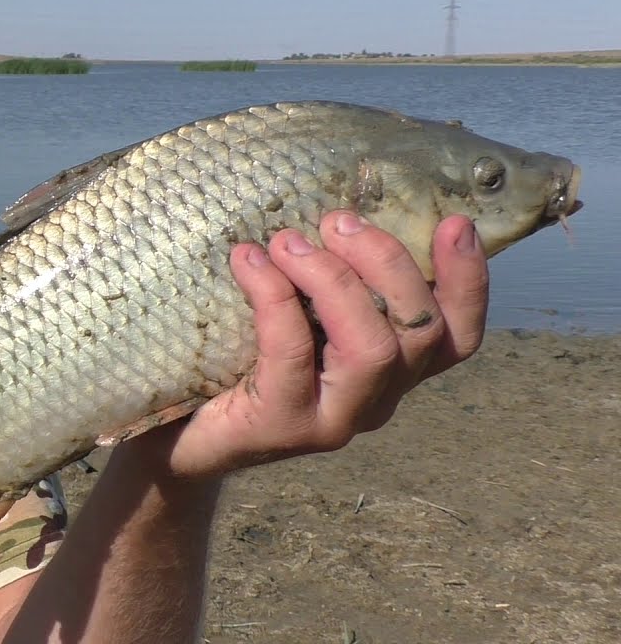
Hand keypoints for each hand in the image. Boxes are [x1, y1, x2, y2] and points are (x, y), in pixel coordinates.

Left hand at [121, 210, 489, 477]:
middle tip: (336, 220)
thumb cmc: (235, 360)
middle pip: (421, 332)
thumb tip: (336, 209)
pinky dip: (274, 297)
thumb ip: (327, 281)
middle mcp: (375, 399)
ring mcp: (334, 420)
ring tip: (287, 241)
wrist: (176, 435)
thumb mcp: (293, 314)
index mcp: (390, 369)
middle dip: (386, 262)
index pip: (457, 334)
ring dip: (334, 280)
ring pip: (373, 349)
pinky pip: (293, 354)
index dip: (468, 279)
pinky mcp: (284, 426)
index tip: (453, 221)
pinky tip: (248, 261)